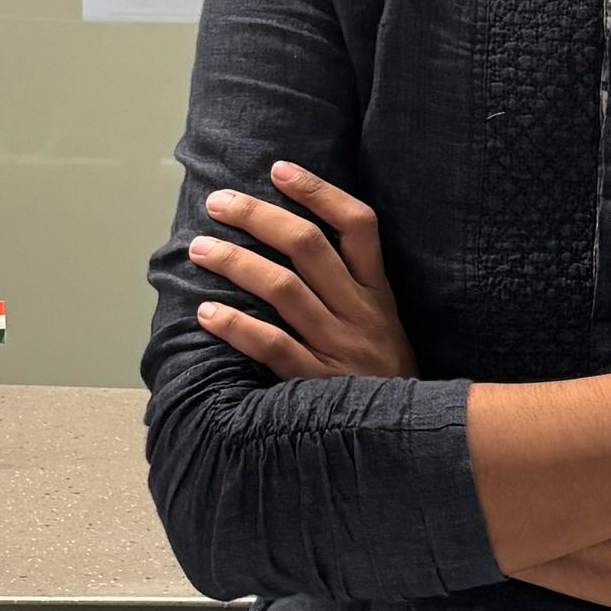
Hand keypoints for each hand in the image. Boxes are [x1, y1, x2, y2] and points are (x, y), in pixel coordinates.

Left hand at [189, 161, 417, 381]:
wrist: (410, 441)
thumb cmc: (385, 380)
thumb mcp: (385, 328)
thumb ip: (352, 291)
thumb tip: (294, 244)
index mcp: (379, 295)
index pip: (359, 225)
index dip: (319, 192)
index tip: (278, 169)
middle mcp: (362, 314)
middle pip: (308, 246)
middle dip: (258, 216)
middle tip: (218, 202)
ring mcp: (340, 348)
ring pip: (283, 289)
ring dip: (235, 263)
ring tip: (199, 249)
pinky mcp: (318, 384)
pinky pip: (273, 347)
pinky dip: (237, 327)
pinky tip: (207, 314)